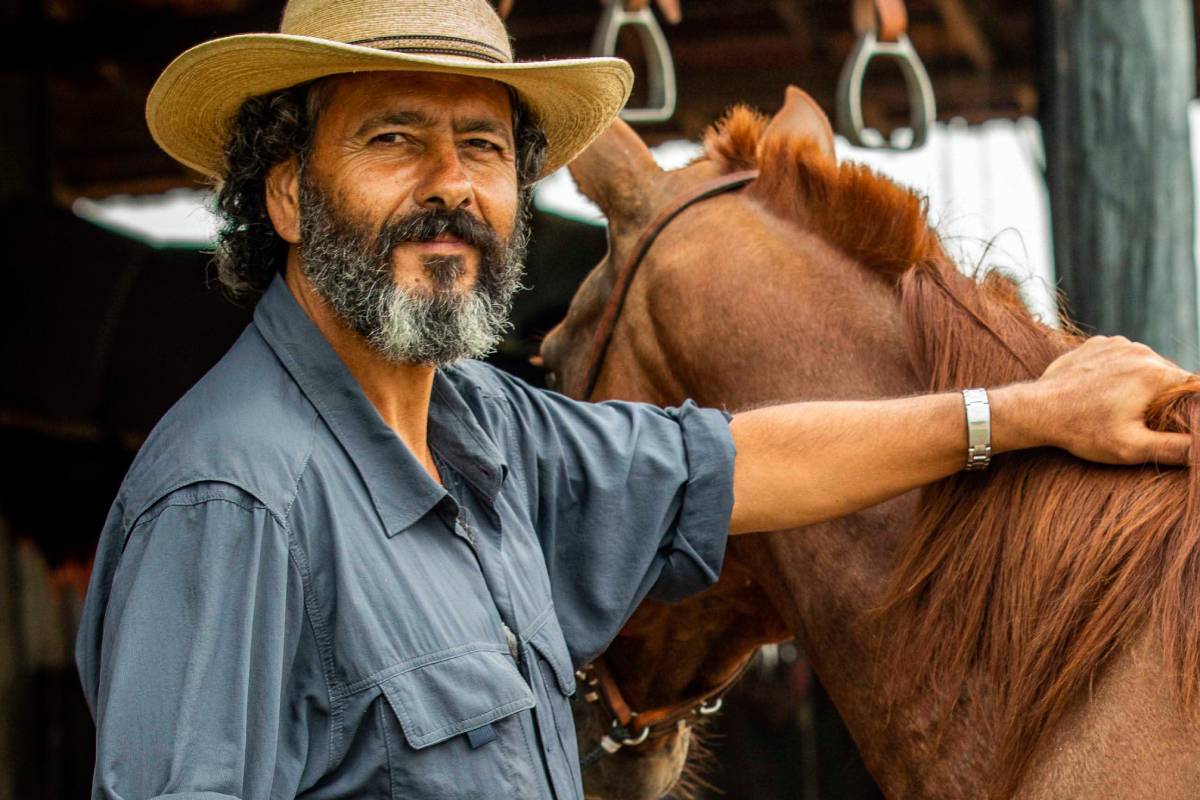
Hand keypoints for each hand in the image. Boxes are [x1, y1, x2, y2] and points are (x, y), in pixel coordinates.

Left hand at [1003, 336, 1193, 464]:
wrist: (1036, 409)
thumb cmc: (1082, 430)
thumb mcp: (1131, 448)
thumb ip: (1175, 448)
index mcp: (1155, 373)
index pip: (1193, 387)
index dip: (1186, 408)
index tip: (1166, 424)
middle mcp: (1140, 351)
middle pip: (1169, 375)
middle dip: (1162, 397)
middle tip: (1139, 420)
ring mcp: (1116, 343)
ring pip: (1146, 365)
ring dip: (1141, 384)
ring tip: (1118, 407)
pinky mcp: (1098, 344)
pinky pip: (1122, 357)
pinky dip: (1119, 372)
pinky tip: (1102, 392)